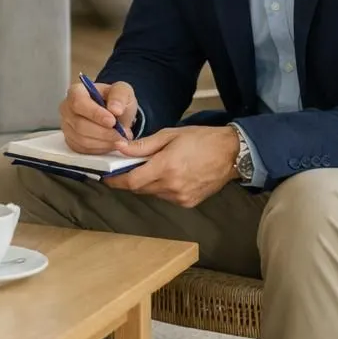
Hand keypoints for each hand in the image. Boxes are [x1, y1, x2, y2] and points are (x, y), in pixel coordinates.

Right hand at [60, 79, 139, 154]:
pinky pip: (83, 149)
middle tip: (121, 134)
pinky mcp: (71, 141)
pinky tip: (110, 143)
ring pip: (82, 140)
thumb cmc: (114, 100)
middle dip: (103, 132)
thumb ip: (120, 96)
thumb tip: (115, 109)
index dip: (95, 113)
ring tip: (119, 139)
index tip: (112, 121)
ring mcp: (67, 126)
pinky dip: (100, 149)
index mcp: (76, 91)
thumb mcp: (123, 91)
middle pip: (80, 124)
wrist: (115, 114)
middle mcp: (67, 109)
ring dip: (104, 142)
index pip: (79, 102)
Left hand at [104, 126, 240, 207]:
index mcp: (166, 167)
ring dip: (147, 183)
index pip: (131, 181)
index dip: (116, 181)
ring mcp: (181, 197)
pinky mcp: (188, 203)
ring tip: (155, 167)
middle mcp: (172, 186)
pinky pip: (166, 197)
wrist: (231, 154)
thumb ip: (143, 145)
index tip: (106, 177)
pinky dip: (162, 188)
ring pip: (152, 193)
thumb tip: (120, 148)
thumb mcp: (169, 135)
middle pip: (140, 188)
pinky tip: (170, 175)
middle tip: (130, 166)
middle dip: (131, 179)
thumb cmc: (201, 140)